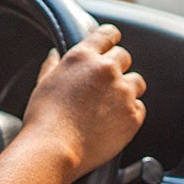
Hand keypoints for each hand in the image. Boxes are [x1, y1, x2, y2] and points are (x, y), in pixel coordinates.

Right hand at [21, 24, 146, 183]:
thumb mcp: (44, 84)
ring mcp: (123, 92)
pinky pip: (139, 108)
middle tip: (104, 85)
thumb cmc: (44, 119)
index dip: (111, 39)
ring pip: (136, 82)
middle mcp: (107, 70)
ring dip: (127, 89)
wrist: (55, 150)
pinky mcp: (134, 115)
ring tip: (109, 106)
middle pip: (124, 57)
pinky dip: (129, 113)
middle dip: (116, 68)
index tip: (112, 45)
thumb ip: (54, 65)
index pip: (108, 34)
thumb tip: (56, 54)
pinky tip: (112, 123)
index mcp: (83, 57)